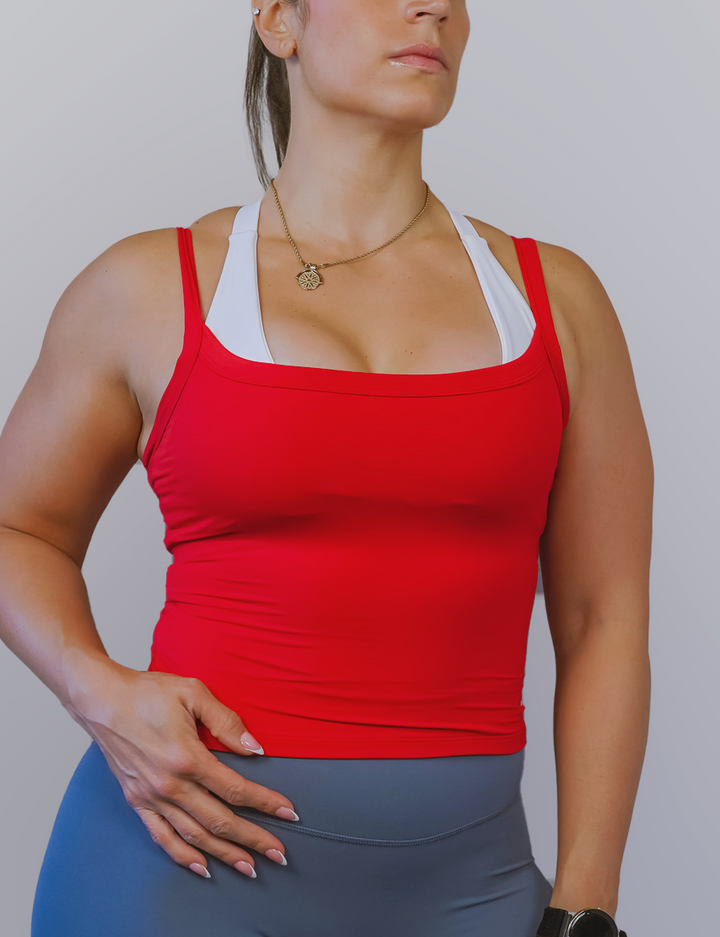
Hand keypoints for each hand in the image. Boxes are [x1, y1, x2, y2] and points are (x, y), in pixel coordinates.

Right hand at [64, 658, 298, 878]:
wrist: (102, 700)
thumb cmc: (148, 692)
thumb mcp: (194, 693)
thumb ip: (227, 722)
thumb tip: (255, 748)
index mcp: (187, 758)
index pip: (236, 789)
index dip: (266, 803)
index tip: (288, 813)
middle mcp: (170, 784)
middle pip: (220, 820)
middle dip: (253, 839)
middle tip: (279, 853)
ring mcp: (152, 796)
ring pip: (195, 836)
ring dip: (224, 854)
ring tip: (249, 867)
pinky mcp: (137, 800)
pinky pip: (162, 837)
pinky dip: (183, 856)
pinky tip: (202, 867)